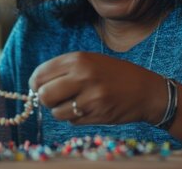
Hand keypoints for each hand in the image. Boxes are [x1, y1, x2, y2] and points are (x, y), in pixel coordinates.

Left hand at [29, 52, 164, 124]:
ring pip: (56, 112)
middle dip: (45, 99)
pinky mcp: (97, 115)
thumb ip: (65, 69)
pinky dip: (75, 118)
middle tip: (54, 98)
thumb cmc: (115, 74)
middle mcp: (82, 76)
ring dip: (61, 111)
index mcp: (78, 59)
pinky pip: (72, 121)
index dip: (36, 83)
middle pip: (44, 95)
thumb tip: (37, 84)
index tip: (39, 87)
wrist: (146, 91)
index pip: (41, 74)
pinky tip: (88, 109)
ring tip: (74, 103)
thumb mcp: (90, 60)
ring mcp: (90, 97)